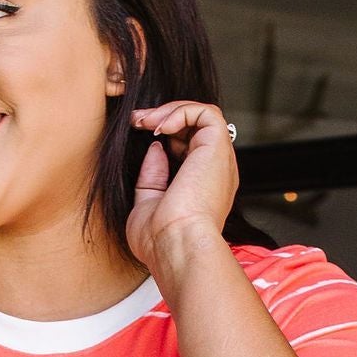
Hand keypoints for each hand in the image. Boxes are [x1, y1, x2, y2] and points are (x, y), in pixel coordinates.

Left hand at [124, 100, 236, 281]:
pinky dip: (181, 111)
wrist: (175, 246)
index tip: (138, 131)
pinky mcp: (218, 148)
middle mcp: (215, 171)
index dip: (165, 133)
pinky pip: (206, 113)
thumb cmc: (161, 241)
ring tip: (144, 120)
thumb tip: (155, 149)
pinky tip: (159, 126)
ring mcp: (219, 160)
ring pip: (204, 115)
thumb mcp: (148, 203)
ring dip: (171, 110)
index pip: (190, 147)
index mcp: (203, 187)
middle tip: (137, 120)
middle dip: (164, 116)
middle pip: (197, 128)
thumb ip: (152, 176)